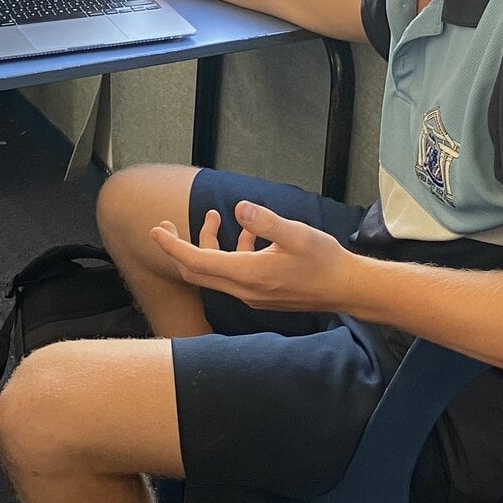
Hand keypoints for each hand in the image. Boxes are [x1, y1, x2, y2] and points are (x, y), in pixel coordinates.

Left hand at [150, 202, 360, 313]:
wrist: (346, 289)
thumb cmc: (325, 261)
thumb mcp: (296, 234)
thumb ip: (265, 221)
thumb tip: (239, 208)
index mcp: (248, 275)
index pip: (196, 262)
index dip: (172, 246)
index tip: (156, 229)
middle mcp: (244, 290)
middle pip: (197, 271)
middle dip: (179, 247)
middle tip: (166, 225)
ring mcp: (251, 295)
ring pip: (215, 271)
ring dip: (210, 244)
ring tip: (217, 217)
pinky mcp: (261, 295)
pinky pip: (234, 273)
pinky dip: (233, 252)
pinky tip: (251, 233)